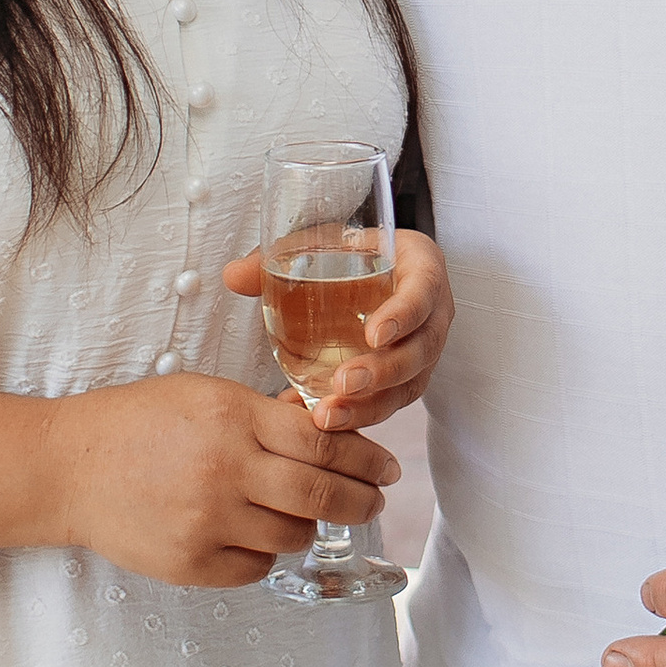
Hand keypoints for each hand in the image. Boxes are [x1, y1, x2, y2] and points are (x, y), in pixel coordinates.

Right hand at [60, 371, 397, 591]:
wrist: (69, 466)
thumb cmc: (138, 422)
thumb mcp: (204, 395)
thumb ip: (264, 414)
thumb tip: (330, 429)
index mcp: (231, 417)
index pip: (323, 440)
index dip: (366, 456)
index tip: (386, 466)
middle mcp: (224, 470)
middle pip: (321, 495)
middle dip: (361, 500)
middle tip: (374, 500)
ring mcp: (207, 521)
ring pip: (293, 536)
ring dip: (308, 527)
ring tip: (304, 516)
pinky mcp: (190, 563)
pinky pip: (256, 567)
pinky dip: (265, 553)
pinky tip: (254, 534)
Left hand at [219, 227, 451, 423]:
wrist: (376, 272)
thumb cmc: (355, 255)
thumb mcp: (325, 244)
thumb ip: (282, 256)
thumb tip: (233, 276)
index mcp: (422, 270)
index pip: (424, 292)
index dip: (404, 315)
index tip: (374, 334)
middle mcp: (432, 315)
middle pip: (420, 351)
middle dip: (383, 373)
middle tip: (344, 385)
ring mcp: (423, 352)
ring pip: (408, 387)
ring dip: (370, 406)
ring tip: (327, 417)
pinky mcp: (407, 381)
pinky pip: (390, 404)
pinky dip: (357, 417)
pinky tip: (321, 422)